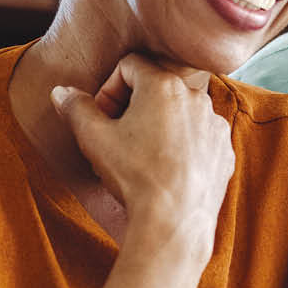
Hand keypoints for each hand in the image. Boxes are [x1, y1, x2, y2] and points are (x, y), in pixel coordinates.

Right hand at [52, 53, 234, 254]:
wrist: (174, 221)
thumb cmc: (134, 175)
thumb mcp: (93, 139)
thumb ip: (76, 108)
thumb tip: (62, 92)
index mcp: (164, 85)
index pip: (130, 66)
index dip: (109, 88)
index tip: (102, 116)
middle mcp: (197, 98)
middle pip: (158, 88)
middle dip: (134, 107)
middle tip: (118, 138)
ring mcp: (215, 125)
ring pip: (181, 114)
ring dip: (160, 126)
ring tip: (142, 157)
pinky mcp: (225, 151)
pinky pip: (200, 138)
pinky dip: (183, 147)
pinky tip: (167, 170)